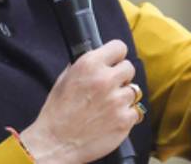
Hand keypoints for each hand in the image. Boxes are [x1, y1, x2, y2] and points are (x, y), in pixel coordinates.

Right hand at [20, 40, 139, 163]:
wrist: (56, 143)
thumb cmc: (57, 111)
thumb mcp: (65, 79)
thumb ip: (84, 66)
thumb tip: (99, 59)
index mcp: (89, 64)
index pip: (119, 47)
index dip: (116, 56)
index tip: (114, 62)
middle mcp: (105, 79)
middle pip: (129, 68)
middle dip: (121, 77)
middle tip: (110, 87)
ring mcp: (117, 100)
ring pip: (133, 90)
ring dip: (123, 97)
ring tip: (108, 106)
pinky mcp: (124, 120)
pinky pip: (135, 111)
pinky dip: (126, 115)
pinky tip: (111, 119)